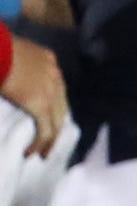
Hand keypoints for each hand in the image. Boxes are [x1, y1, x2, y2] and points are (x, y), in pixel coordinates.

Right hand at [2, 34, 63, 157]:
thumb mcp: (7, 52)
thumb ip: (13, 64)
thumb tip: (7, 75)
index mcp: (47, 60)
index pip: (56, 86)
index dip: (53, 103)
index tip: (48, 116)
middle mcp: (54, 74)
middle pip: (61, 105)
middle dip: (56, 124)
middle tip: (49, 140)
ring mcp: (50, 89)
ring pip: (57, 120)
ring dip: (50, 139)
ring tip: (42, 153)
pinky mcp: (40, 104)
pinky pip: (46, 128)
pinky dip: (41, 143)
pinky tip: (33, 153)